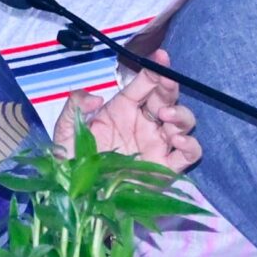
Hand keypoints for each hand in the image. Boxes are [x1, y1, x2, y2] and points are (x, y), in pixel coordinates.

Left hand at [55, 51, 201, 169]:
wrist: (77, 198)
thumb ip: (74, 107)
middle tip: (165, 85)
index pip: (144, 84)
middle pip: (168, 98)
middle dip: (171, 87)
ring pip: (183, 122)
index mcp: (122, 110)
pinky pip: (187, 154)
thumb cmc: (72, 163)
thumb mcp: (65, 132)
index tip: (161, 58)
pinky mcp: (166, 169)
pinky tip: (178, 141)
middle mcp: (144, 124)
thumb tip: (96, 97)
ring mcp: (157, 145)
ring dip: (181, 114)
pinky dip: (191, 145)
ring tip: (166, 115)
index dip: (155, 69)